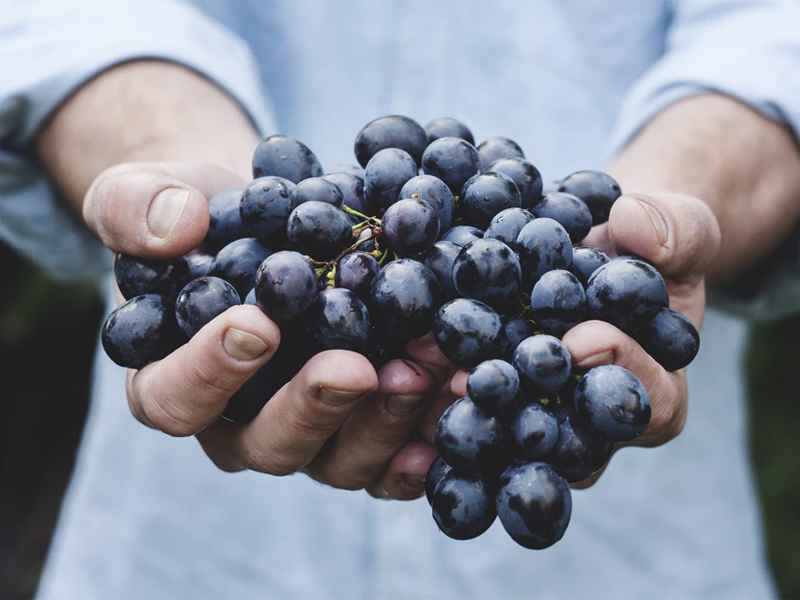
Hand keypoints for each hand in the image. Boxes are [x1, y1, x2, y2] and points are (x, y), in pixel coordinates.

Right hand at [86, 161, 448, 499]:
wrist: (267, 222)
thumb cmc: (200, 217)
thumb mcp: (146, 193)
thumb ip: (135, 207)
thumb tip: (175, 226)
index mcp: (172, 381)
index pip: (174, 399)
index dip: (209, 373)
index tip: (257, 325)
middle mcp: (240, 423)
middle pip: (267, 444)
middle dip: (314, 408)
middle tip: (355, 368)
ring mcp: (308, 432)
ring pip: (339, 459)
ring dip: (385, 422)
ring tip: (425, 370)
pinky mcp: (361, 426)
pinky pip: (392, 456)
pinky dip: (426, 438)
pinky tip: (456, 400)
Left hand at [449, 191, 720, 485]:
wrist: (599, 245)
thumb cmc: (648, 245)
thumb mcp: (680, 227)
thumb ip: (677, 230)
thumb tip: (635, 226)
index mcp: (655, 392)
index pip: (648, 403)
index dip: (621, 372)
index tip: (584, 337)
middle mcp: (593, 423)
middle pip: (566, 437)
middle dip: (526, 405)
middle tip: (483, 378)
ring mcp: (539, 415)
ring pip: (507, 430)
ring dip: (466, 404)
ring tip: (429, 368)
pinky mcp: (493, 397)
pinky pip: (466, 403)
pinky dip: (433, 382)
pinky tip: (401, 360)